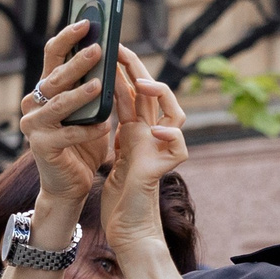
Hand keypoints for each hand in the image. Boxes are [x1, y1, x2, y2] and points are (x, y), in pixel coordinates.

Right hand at [18, 20, 110, 218]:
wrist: (68, 185)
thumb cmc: (82, 144)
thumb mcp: (90, 112)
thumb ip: (93, 88)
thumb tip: (110, 55)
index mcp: (45, 89)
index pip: (54, 54)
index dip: (68, 37)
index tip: (87, 23)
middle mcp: (33, 103)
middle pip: (56, 76)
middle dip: (78, 62)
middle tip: (98, 50)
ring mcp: (33, 125)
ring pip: (59, 104)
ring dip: (81, 95)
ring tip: (101, 86)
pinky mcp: (41, 147)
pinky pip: (67, 134)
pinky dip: (87, 131)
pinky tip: (103, 127)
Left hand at [107, 47, 187, 257]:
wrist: (127, 230)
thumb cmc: (118, 198)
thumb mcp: (113, 157)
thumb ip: (117, 135)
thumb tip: (101, 109)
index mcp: (136, 133)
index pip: (132, 94)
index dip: (124, 71)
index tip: (111, 49)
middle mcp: (152, 137)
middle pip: (153, 96)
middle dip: (138, 70)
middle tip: (123, 48)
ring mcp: (160, 151)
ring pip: (174, 113)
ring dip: (160, 95)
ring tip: (143, 85)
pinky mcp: (162, 169)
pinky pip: (178, 147)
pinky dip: (172, 136)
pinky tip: (158, 130)